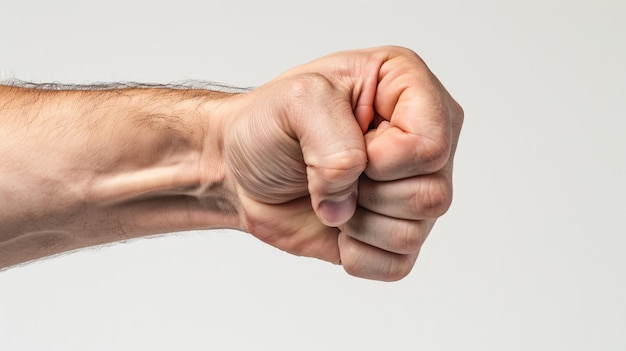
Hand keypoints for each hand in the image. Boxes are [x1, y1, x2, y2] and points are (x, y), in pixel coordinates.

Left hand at [223, 46, 462, 280]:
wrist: (242, 167)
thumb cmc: (270, 125)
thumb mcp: (295, 102)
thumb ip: (335, 143)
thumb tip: (350, 200)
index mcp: (408, 88)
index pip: (431, 145)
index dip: (382, 158)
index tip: (344, 142)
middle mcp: (421, 140)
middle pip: (433, 195)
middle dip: (367, 191)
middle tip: (333, 171)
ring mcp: (412, 189)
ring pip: (414, 233)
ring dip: (357, 222)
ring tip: (332, 194)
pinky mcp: (395, 233)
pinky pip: (396, 265)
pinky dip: (355, 252)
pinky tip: (337, 223)